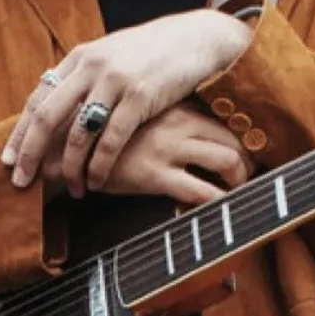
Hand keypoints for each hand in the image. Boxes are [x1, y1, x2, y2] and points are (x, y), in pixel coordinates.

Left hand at [3, 9, 251, 197]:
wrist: (196, 38)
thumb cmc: (154, 52)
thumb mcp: (112, 55)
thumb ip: (86, 77)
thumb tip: (59, 106)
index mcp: (80, 57)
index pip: (38, 98)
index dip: (20, 133)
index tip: (9, 160)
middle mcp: (91, 66)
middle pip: (46, 117)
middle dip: (31, 154)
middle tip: (22, 182)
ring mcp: (115, 80)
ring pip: (78, 133)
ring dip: (70, 167)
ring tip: (71, 188)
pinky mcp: (139, 96)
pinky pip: (111, 140)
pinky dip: (99, 166)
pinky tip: (96, 182)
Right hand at [68, 103, 254, 205]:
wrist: (64, 147)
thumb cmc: (102, 133)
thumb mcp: (137, 113)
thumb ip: (165, 115)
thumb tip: (195, 127)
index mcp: (174, 104)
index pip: (225, 116)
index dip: (242, 137)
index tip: (249, 152)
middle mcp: (177, 121)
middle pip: (235, 136)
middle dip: (250, 161)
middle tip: (249, 177)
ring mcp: (168, 147)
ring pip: (228, 159)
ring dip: (240, 181)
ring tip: (236, 193)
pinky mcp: (155, 174)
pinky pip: (202, 192)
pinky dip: (218, 203)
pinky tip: (217, 211)